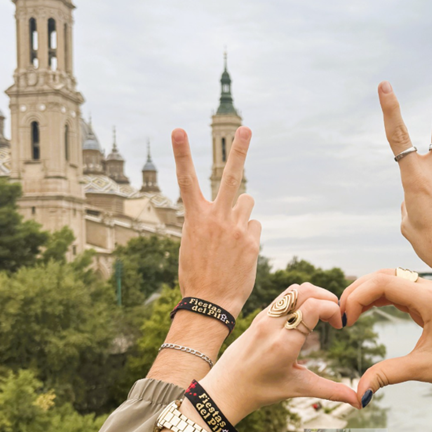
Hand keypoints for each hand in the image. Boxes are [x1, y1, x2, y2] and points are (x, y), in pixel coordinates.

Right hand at [172, 127, 259, 316]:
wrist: (210, 303)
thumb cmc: (196, 274)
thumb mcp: (193, 243)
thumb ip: (210, 221)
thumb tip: (234, 210)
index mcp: (195, 217)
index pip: (186, 179)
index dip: (181, 153)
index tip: (178, 129)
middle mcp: (217, 218)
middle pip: (230, 176)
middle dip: (238, 150)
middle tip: (245, 128)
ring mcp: (237, 228)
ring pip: (247, 202)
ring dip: (241, 212)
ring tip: (231, 235)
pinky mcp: (253, 240)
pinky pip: (254, 226)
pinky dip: (249, 235)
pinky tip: (240, 252)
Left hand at [193, 283, 359, 423]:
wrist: (225, 389)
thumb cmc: (260, 390)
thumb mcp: (298, 388)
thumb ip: (331, 391)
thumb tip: (359, 401)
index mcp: (284, 342)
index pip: (314, 306)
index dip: (333, 309)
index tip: (340, 326)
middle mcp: (273, 324)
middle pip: (306, 290)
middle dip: (328, 298)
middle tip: (335, 317)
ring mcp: (264, 317)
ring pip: (294, 289)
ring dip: (314, 295)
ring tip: (323, 314)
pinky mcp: (260, 315)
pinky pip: (284, 296)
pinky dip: (301, 298)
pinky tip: (306, 316)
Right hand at [341, 270, 431, 402]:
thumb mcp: (422, 369)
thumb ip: (387, 374)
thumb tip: (358, 393)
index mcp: (430, 298)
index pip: (383, 282)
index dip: (357, 296)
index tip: (345, 320)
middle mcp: (430, 288)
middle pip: (383, 275)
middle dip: (358, 291)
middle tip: (340, 313)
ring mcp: (431, 292)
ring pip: (390, 280)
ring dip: (367, 292)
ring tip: (349, 312)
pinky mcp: (430, 300)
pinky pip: (399, 290)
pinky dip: (380, 297)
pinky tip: (366, 310)